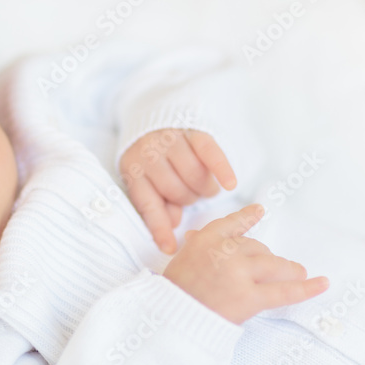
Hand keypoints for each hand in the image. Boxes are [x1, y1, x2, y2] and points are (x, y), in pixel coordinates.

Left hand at [120, 128, 236, 253]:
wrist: (156, 115)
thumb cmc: (154, 158)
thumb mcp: (147, 180)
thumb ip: (159, 204)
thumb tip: (173, 223)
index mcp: (133, 171)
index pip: (147, 205)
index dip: (159, 228)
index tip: (170, 248)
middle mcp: (149, 154)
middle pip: (176, 190)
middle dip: (188, 199)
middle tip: (192, 195)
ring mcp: (170, 140)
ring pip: (194, 176)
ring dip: (205, 188)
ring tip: (205, 187)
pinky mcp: (191, 130)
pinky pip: (209, 153)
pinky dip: (222, 170)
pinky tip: (230, 184)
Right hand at [162, 204, 328, 323]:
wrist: (172, 318)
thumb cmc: (175, 292)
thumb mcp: (182, 259)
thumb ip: (200, 246)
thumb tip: (208, 235)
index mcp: (205, 238)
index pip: (233, 224)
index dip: (248, 218)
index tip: (260, 211)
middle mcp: (224, 250)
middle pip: (258, 248)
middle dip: (265, 259)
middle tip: (267, 270)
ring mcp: (238, 272)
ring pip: (274, 265)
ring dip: (288, 270)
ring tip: (298, 274)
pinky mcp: (249, 296)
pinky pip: (284, 291)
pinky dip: (306, 289)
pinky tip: (323, 284)